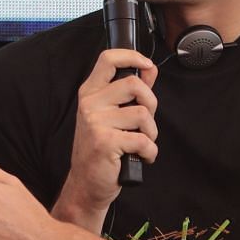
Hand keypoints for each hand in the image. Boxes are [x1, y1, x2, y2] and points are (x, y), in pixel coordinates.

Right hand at [60, 48, 158, 214]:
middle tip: (145, 122)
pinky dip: (149, 152)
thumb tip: (149, 69)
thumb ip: (130, 93)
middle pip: (134, 84)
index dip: (131, 56)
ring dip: (151, 133)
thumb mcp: (113, 116)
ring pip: (142, 114)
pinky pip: (143, 140)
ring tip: (140, 143)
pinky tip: (140, 157)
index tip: (146, 64)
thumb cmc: (102, 149)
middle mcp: (90, 104)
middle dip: (151, 104)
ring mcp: (95, 122)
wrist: (87, 183)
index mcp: (90, 93)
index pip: (108, 59)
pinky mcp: (105, 142)